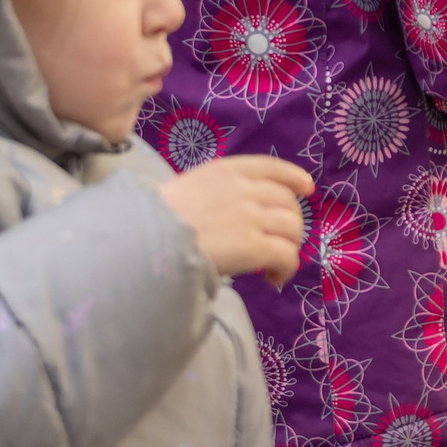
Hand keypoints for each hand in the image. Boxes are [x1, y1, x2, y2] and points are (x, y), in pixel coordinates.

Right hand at [158, 155, 313, 287]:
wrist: (140, 242)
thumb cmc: (152, 221)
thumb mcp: (185, 191)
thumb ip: (215, 195)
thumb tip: (235, 215)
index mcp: (223, 171)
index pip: (270, 167)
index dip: (293, 178)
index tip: (306, 188)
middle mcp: (242, 189)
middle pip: (287, 202)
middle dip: (288, 223)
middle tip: (276, 244)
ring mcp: (250, 216)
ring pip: (292, 228)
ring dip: (289, 247)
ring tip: (273, 266)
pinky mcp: (253, 245)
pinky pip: (287, 255)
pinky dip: (287, 268)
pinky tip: (272, 279)